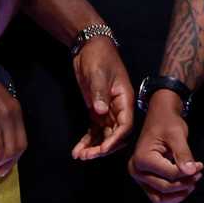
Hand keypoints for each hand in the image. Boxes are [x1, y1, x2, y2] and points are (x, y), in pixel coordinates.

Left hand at [70, 37, 134, 159]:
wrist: (89, 46)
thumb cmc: (98, 57)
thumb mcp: (98, 73)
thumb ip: (100, 93)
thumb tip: (101, 112)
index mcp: (124, 99)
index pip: (125, 126)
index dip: (115, 140)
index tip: (102, 149)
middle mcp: (118, 108)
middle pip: (115, 135)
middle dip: (103, 148)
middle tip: (87, 156)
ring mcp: (107, 110)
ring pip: (104, 135)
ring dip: (94, 148)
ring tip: (80, 156)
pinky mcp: (96, 110)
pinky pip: (94, 130)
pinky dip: (87, 141)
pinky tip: (77, 150)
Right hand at [127, 96, 202, 202]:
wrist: (160, 115)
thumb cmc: (166, 121)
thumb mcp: (177, 134)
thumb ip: (184, 154)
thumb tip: (191, 171)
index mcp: (142, 158)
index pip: (170, 175)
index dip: (188, 173)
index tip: (200, 166)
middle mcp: (136, 170)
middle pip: (165, 188)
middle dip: (185, 184)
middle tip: (198, 173)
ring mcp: (139, 176)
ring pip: (159, 198)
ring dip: (178, 194)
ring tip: (192, 182)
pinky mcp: (144, 179)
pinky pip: (157, 196)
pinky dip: (171, 195)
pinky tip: (184, 186)